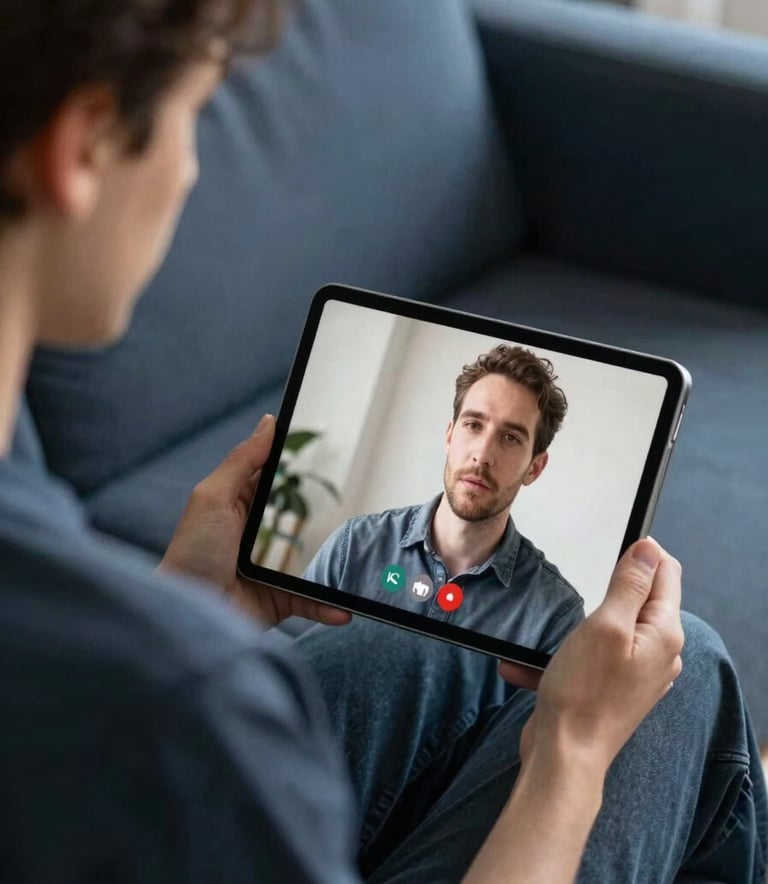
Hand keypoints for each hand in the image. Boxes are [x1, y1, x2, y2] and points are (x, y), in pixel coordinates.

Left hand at [159, 414, 351, 629]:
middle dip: (329, 512)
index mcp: (242, 506)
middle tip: (362, 499)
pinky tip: (346, 609)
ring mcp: (272, 568)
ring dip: (337, 561)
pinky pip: (313, 600)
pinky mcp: (280, 599)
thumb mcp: (213, 497)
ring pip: (315, 558)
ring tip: (362, 556)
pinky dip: (330, 606)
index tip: (332, 449)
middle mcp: (259, 535)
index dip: (300, 466)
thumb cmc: (192, 553)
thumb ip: (242, 461)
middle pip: (302, 517)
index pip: (277, 479)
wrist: (188, 615)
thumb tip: (268, 422)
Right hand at [500, 538, 682, 773]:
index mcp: (663, 634)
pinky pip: (586, 658)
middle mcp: (658, 654)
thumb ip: (630, 585)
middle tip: (575, 605)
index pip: (666, 573)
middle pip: (637, 600)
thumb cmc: (582, 693)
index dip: (640, 554)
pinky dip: (559, 656)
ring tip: (548, 641)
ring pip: (607, 628)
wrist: (564, 757)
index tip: (607, 553)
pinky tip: (525, 666)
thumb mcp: (605, 625)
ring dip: (572, 628)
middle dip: (602, 593)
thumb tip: (649, 549)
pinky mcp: (612, 689)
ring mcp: (636, 674)